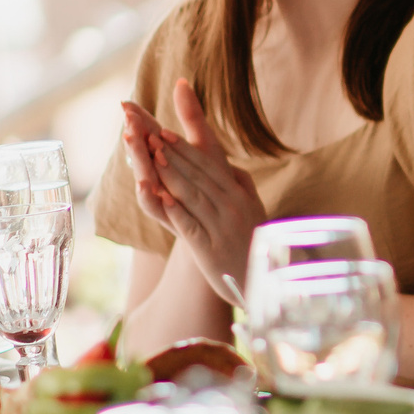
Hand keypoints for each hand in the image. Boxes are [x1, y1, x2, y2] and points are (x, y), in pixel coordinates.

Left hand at [120, 81, 266, 303]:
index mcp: (239, 193)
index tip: (164, 131)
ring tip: (152, 156)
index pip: (208, 165)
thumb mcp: (252, 207)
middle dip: (173, 153)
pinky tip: (160, 197)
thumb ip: (238, 185)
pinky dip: (175, 210)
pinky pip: (191, 225)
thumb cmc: (253, 242)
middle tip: (149, 134)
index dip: (185, 148)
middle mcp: (233, 205)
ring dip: (171, 174)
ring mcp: (222, 226)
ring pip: (193, 195)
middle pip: (198, 174)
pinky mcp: (211, 249)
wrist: (264, 281)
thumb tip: (227, 163)